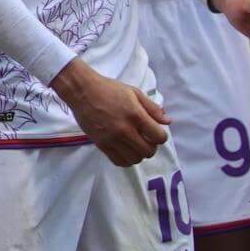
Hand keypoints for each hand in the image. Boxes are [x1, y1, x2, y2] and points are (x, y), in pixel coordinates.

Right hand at [50, 57, 167, 165]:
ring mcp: (112, 138)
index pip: (159, 137)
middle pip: (148, 152)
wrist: (81, 91)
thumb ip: (152, 108)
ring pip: (134, 159)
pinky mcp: (100, 144)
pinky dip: (125, 159)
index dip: (161, 137)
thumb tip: (167, 121)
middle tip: (145, 139)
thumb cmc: (109, 89)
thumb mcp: (134, 93)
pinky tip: (124, 150)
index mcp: (136, 115)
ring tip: (134, 145)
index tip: (155, 132)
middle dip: (151, 147)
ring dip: (138, 154)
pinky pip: (118, 161)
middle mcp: (125, 130)